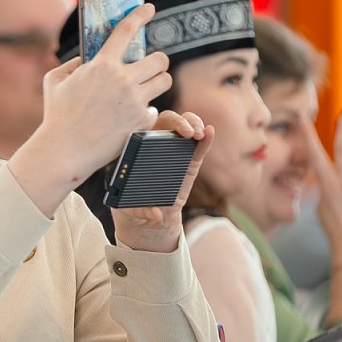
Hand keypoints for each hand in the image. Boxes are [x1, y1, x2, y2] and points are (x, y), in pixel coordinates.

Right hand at [8, 4, 171, 215]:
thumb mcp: (54, 82)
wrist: (65, 150)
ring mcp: (135, 101)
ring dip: (158, 83)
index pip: (126, 30)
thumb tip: (85, 60)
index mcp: (101, 65)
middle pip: (160, 59)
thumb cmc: (56, 116)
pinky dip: (147, 112)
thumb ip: (71, 66)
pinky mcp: (142, 121)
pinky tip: (132, 119)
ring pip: (165, 81)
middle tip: (150, 68)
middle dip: (158, 62)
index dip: (140, 15)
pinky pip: (156, 109)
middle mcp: (122, 79)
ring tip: (146, 90)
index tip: (150, 9)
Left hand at [112, 110, 211, 253]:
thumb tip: (157, 213)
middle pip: (169, 122)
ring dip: (195, 124)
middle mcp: (156, 147)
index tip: (167, 132)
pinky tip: (210, 132)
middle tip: (189, 133)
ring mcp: (175, 153)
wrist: (148, 219)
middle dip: (181, 122)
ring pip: (185, 128)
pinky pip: (198, 148)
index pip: (146, 126)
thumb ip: (142, 211)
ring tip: (200, 134)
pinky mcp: (190, 163)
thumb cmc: (132, 208)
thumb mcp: (132, 211)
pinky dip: (206, 139)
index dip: (156, 123)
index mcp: (137, 151)